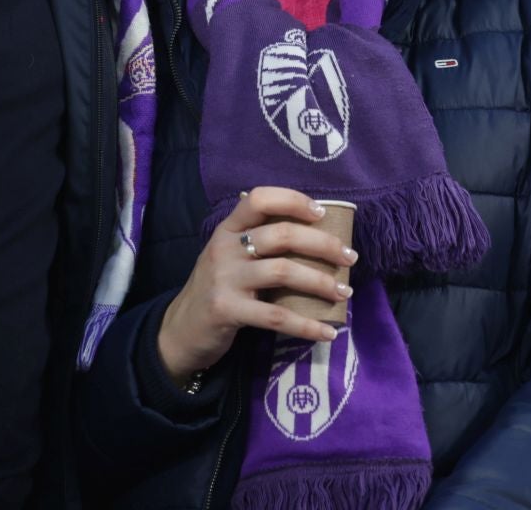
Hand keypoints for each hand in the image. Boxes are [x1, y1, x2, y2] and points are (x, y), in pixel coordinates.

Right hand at [157, 188, 354, 379]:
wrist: (180, 330)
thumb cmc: (216, 288)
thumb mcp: (228, 257)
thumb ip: (257, 241)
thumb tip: (314, 231)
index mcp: (227, 229)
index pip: (259, 198)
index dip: (293, 200)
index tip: (322, 214)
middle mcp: (225, 248)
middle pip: (282, 235)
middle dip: (323, 244)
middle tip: (349, 257)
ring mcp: (225, 279)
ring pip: (284, 272)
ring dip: (321, 282)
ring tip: (344, 292)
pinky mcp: (227, 310)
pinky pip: (276, 317)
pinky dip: (307, 325)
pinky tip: (328, 331)